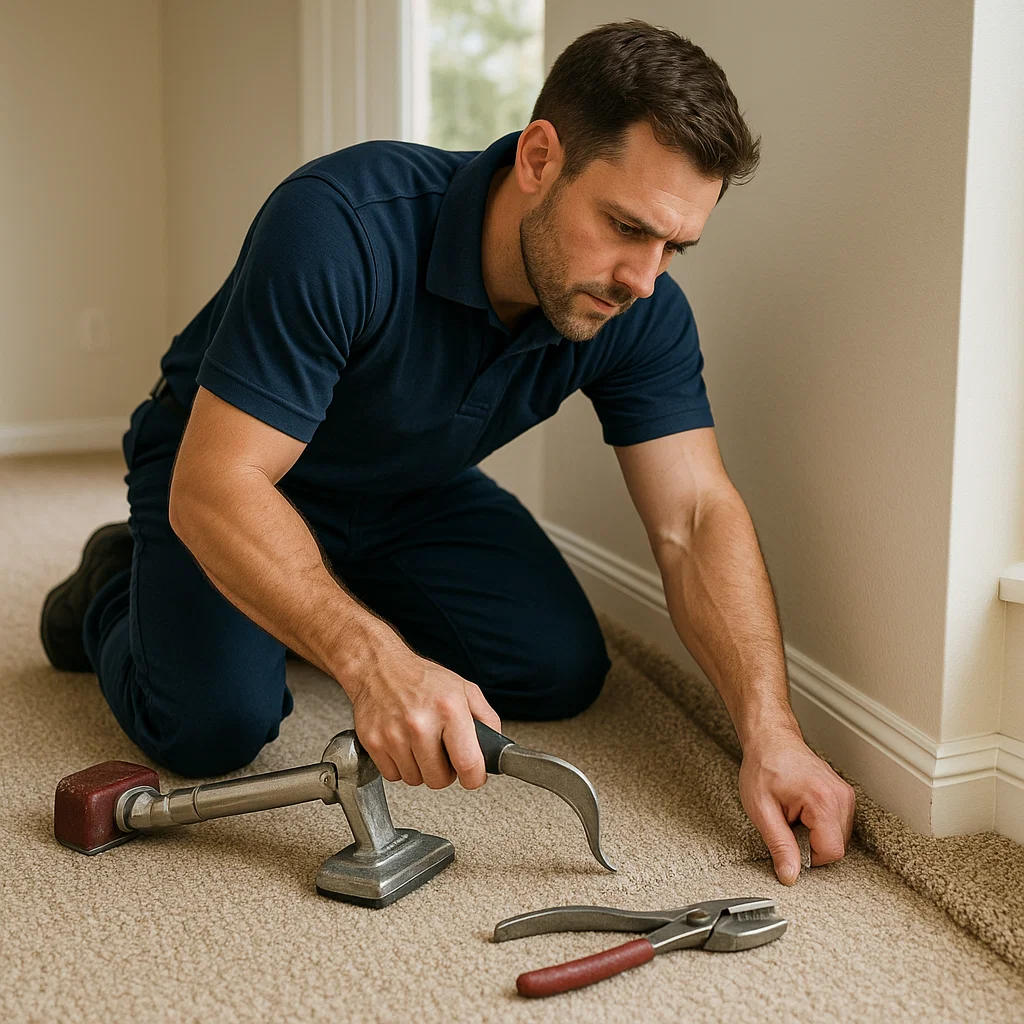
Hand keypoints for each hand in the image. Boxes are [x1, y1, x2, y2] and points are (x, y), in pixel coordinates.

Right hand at [347, 637, 501, 790]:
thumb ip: (487, 718)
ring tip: (420, 744)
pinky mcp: (374, 743)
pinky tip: (403, 745)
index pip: (468, 764)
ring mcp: (394, 735)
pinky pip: (393, 775)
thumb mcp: (464, 689)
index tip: (473, 777)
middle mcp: (420, 723)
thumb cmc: (421, 678)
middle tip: (442, 752)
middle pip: (439, 779)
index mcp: (449, 710)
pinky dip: (400, 766)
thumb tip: (496, 746)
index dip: (474, 777)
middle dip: (445, 771)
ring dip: (421, 768)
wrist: (378, 667)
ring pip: (415, 780)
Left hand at [738, 728, 855, 884]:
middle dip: (811, 844)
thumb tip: (790, 875)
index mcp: (822, 801)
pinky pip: (838, 824)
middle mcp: (840, 797)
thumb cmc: (763, 767)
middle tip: (787, 824)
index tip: (789, 843)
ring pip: (839, 837)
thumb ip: (779, 845)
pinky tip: (802, 810)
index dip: (808, 857)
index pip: (831, 852)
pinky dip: (820, 824)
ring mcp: (844, 794)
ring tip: (793, 814)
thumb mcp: (762, 810)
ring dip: (815, 835)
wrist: (770, 739)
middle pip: (837, 846)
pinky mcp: (843, 794)